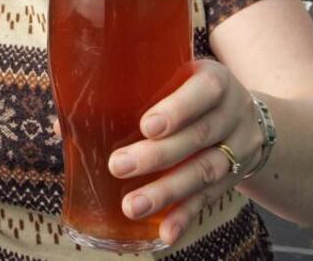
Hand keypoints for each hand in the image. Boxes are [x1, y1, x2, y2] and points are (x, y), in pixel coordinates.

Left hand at [106, 60, 262, 244]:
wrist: (250, 117)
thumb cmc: (189, 92)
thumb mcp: (174, 79)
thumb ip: (128, 94)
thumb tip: (62, 125)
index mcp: (215, 81)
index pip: (202, 92)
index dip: (177, 110)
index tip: (146, 126)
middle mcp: (232, 114)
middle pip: (198, 137)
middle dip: (158, 155)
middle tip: (117, 166)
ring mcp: (237, 148)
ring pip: (204, 172)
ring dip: (166, 193)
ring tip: (131, 207)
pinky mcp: (233, 178)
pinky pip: (209, 199)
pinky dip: (185, 217)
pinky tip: (165, 234)